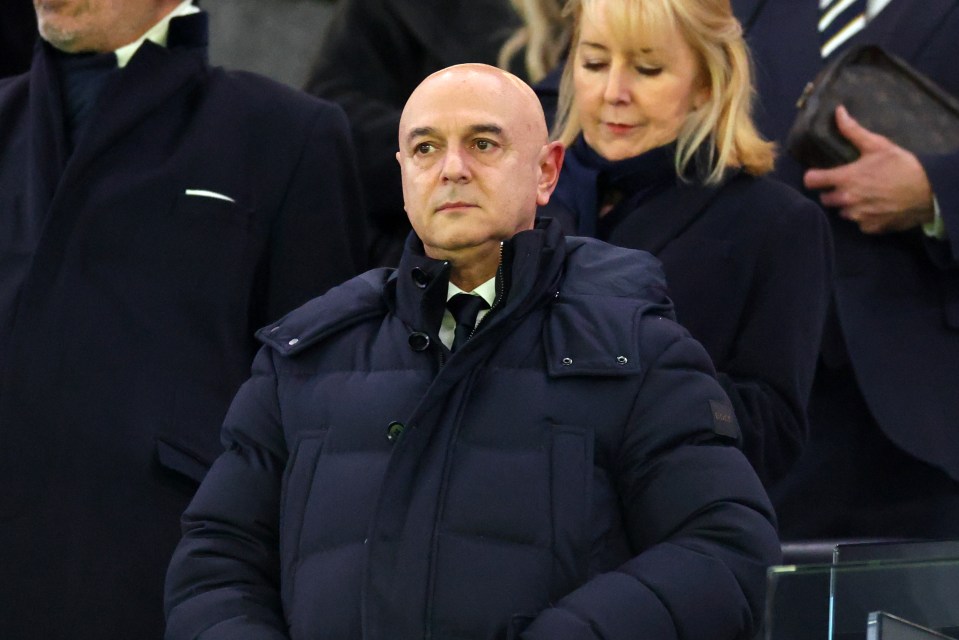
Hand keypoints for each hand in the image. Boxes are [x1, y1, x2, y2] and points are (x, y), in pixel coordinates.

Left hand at [803, 105, 934, 233]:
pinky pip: (859, 223)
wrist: (928, 191)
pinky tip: (876, 206)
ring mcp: (857, 216)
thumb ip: (853, 131)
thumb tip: (838, 112)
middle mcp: (846, 200)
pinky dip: (864, 217)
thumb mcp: (878, 145)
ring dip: (848, 205)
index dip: (813, 177)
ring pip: (841, 212)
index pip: (811, 181)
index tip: (819, 175)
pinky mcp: (869, 227)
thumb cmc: (902, 166)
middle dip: (833, 192)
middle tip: (849, 184)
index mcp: (845, 178)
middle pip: (825, 199)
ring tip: (864, 195)